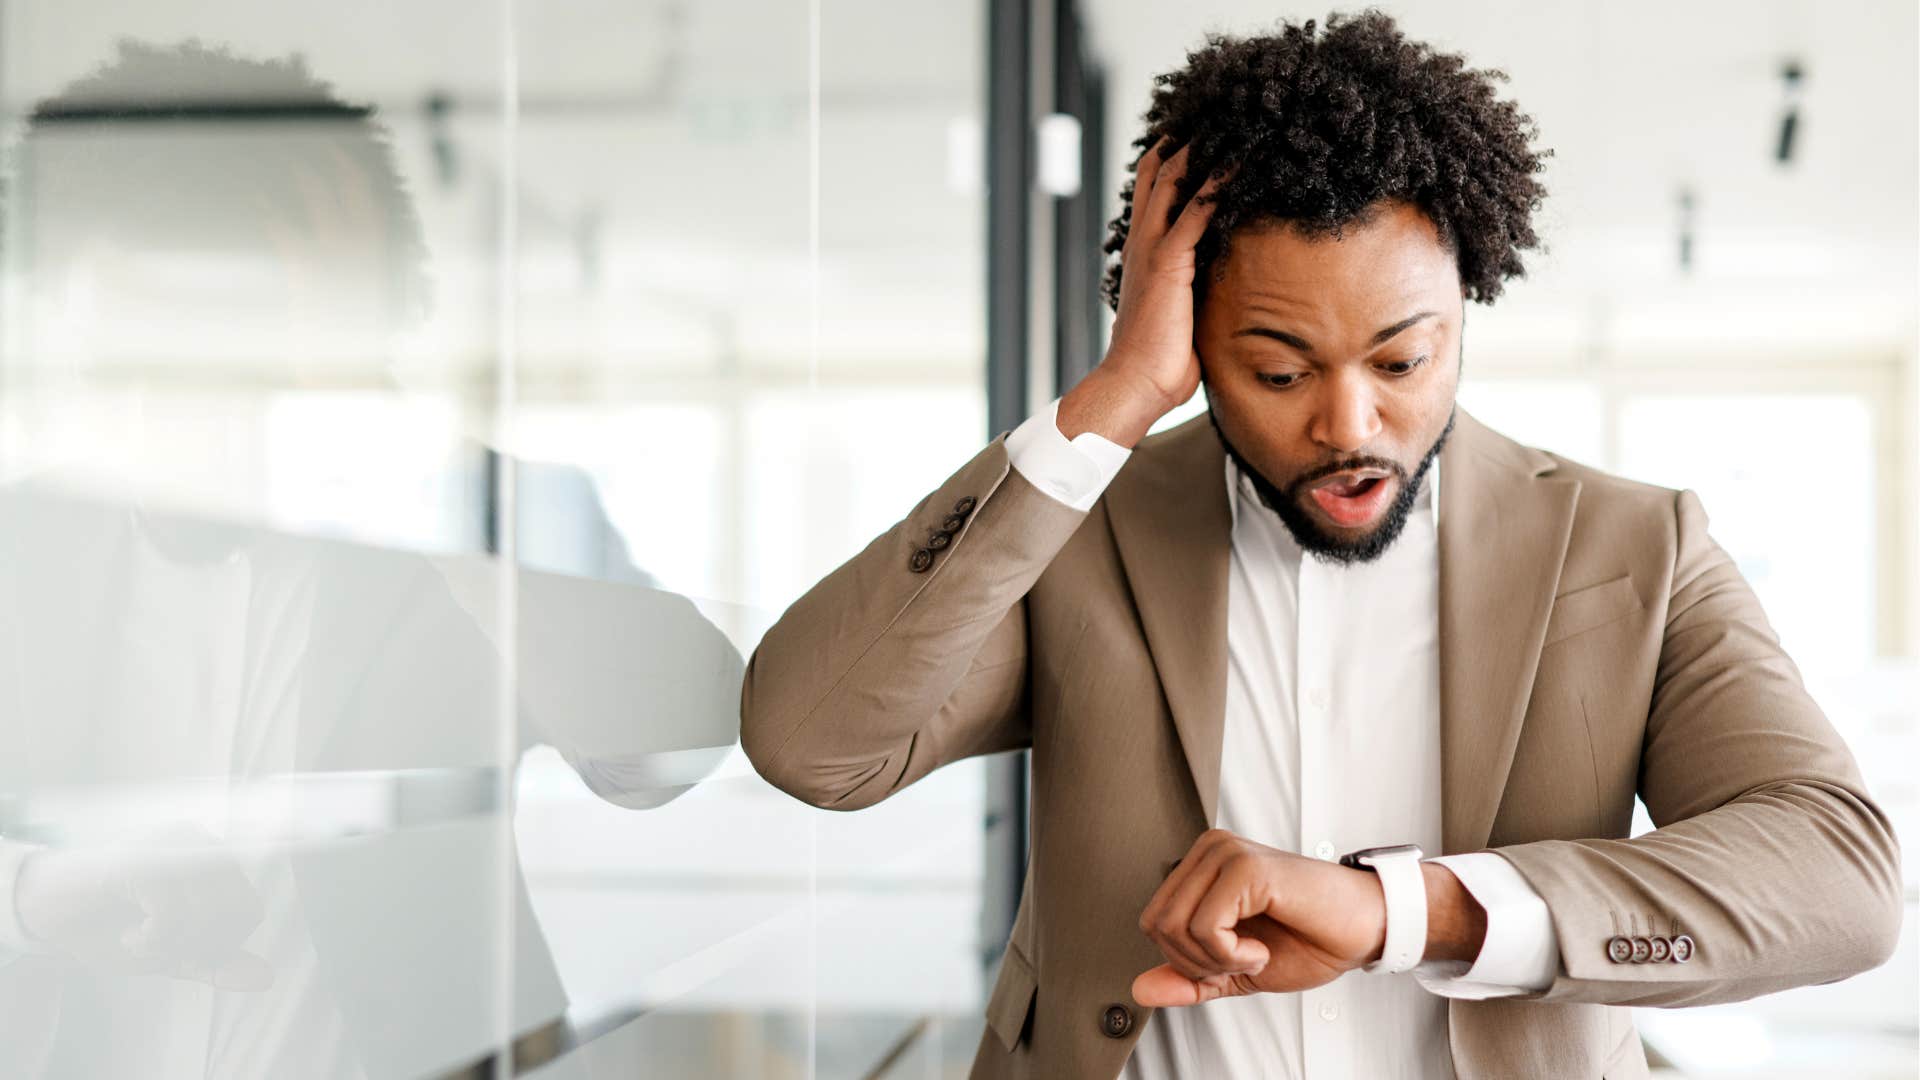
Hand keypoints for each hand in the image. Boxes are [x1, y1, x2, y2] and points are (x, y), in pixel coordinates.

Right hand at [15, 828, 274, 990]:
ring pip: (211, 912)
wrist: (43, 910)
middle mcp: (199, 842)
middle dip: (198, 944)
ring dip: (172, 943)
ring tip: (138, 934)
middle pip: (238, 912)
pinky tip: (126, 932)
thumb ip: (216, 961)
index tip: (174, 943)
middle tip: (155, 942)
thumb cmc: (108, 924)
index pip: (250, 909)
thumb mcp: (170, 952)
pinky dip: (149, 940)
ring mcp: (172, 845)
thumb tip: (265, 978)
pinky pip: (172, 914)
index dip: (217, 943)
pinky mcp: (144, 859)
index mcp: (213, 857)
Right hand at [1058, 135, 1227, 447]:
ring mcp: (1153, 250)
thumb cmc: (1160, 361)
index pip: (1153, 190)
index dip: (1173, 159)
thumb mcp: (1180, 313)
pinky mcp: (1169, 263)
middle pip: (1157, 171)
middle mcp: (1144, 242)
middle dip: (1186, 141)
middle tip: (1216, 113)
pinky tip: (1239, 166)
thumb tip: (1221, 286)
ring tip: (1231, 123)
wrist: (1136, 384)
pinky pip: (1195, 211)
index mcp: (1144, 252)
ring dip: (1203, 151)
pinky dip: (1218, 186)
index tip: (1201, 136)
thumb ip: (1194, 288)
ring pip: (1174, 180)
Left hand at [1133, 829, 1387, 1006]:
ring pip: (1176, 926)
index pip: (1153, 921)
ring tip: (1254, 953)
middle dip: (1197, 963)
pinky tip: (1261, 948)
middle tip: (1243, 961)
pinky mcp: (1245, 866)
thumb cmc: (1309, 939)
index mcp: (1201, 866)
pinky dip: (1231, 955)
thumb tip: (1140, 990)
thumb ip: (1189, 979)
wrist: (1364, 930)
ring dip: (1217, 960)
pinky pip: (1205, 926)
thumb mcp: (1236, 970)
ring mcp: (1226, 853)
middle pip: (1156, 924)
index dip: (1187, 960)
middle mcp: (1209, 850)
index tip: (1232, 961)